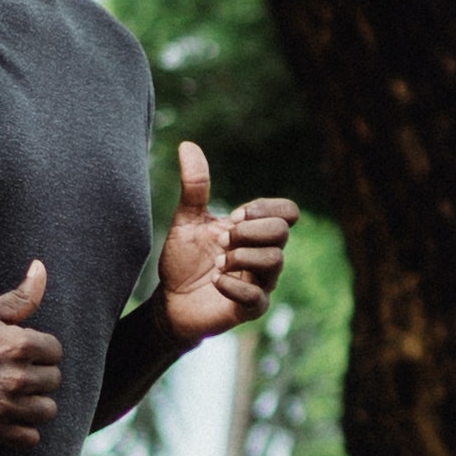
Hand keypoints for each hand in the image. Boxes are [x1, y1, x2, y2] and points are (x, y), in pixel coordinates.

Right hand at [0, 262, 64, 443]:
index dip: (39, 349)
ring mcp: (4, 406)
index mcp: (18, 344)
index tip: (21, 351)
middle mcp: (15, 377)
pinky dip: (23, 430)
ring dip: (34, 403)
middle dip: (38, 374)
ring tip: (14, 394)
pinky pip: (30, 438)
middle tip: (13, 371)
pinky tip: (8, 416)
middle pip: (53, 380)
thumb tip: (41, 268)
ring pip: (46, 410)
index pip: (55, 351)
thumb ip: (20, 297)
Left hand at [156, 140, 298, 345]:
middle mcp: (263, 255)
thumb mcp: (186, 220)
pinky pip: (257, 296)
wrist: (169, 302)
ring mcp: (260, 283)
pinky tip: (216, 281)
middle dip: (250, 231)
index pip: (286, 212)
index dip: (265, 209)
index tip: (235, 215)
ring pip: (275, 261)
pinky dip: (234, 285)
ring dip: (242, 256)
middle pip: (282, 233)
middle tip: (222, 240)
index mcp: (254, 232)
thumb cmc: (183, 261)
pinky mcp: (251, 309)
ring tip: (217, 262)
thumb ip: (194, 187)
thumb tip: (187, 145)